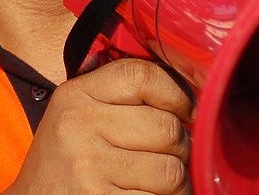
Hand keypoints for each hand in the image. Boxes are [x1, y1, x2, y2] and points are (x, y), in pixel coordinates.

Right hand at [3, 58, 194, 193]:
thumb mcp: (81, 115)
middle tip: (172, 157)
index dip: (177, 94)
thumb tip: (191, 97)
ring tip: (164, 184)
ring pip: (170, 171)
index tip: (186, 111)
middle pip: (167, 127)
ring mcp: (86, 166)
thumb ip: (124, 98)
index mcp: (76, 94)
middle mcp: (78, 125)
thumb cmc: (67, 161)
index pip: (143, 75)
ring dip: (177, 182)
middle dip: (181, 147)